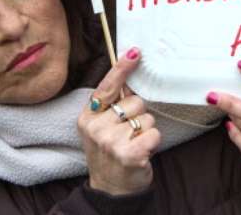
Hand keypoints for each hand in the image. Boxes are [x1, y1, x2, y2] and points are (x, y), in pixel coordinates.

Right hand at [77, 48, 160, 195]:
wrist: (111, 188)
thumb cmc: (110, 151)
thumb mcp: (101, 126)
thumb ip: (111, 103)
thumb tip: (129, 71)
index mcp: (87, 116)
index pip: (107, 86)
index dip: (122, 68)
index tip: (135, 52)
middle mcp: (95, 127)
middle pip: (135, 101)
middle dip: (139, 114)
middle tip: (129, 132)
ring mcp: (110, 141)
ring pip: (147, 118)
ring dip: (146, 130)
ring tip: (134, 143)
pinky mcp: (128, 154)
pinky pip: (153, 133)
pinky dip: (153, 142)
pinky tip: (142, 152)